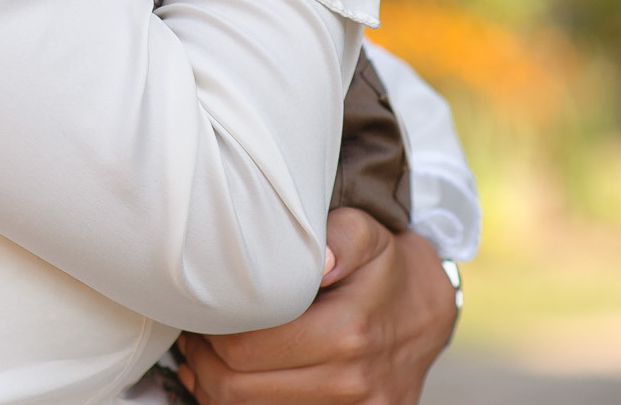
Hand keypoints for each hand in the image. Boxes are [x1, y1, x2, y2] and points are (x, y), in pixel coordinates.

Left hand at [176, 209, 457, 404]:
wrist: (425, 310)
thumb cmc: (382, 267)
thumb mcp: (365, 233)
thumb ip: (339, 236)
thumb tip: (319, 258)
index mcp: (347, 331)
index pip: (247, 347)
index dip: (211, 331)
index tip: (202, 313)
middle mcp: (350, 380)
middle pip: (240, 388)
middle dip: (205, 361)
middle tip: (194, 334)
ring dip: (216, 388)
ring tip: (206, 357)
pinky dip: (244, 403)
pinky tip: (231, 381)